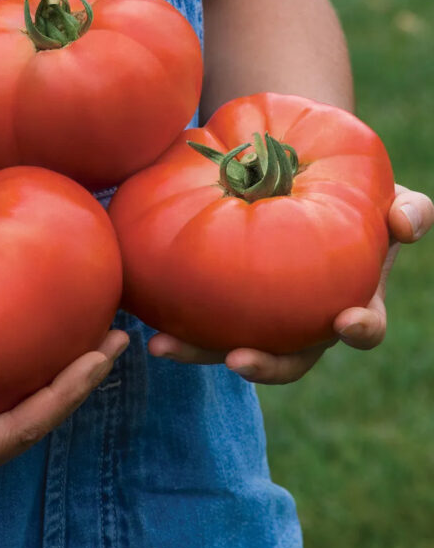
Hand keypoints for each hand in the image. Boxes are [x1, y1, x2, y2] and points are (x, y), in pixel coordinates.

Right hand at [0, 329, 127, 498]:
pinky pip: (6, 403)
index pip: (25, 429)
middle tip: (117, 339)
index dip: (67, 393)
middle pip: (37, 423)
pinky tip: (45, 349)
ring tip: (97, 340)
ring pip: (26, 414)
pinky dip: (33, 377)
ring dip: (63, 379)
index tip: (100, 356)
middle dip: (80, 384)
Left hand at [149, 185, 432, 383]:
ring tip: (161, 344)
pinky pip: (199, 312)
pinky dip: (172, 313)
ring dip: (198, 350)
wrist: (307, 181)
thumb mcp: (390, 198)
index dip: (358, 329)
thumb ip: (409, 211)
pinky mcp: (226, 299)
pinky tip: (140, 308)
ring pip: (231, 344)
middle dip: (264, 366)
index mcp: (352, 300)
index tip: (345, 322)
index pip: (364, 327)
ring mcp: (264, 315)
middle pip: (289, 358)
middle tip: (237, 360)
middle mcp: (307, 319)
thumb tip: (405, 224)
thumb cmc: (357, 196)